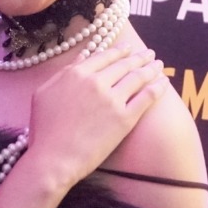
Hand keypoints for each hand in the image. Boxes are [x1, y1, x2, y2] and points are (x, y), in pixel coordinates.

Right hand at [26, 46, 165, 187]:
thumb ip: (64, 73)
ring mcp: (112, 100)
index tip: (128, 48)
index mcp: (76, 73)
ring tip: (158, 65)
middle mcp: (96, 82)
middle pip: (124, 65)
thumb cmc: (44, 130)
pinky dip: (157, 87)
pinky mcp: (125, 119)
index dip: (119, 51)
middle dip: (139, 57)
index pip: (104, 56)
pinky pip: (146, 98)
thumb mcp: (44, 93)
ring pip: (137, 77)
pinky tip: (163, 82)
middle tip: (149, 54)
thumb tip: (81, 59)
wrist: (53, 158)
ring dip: (150, 68)